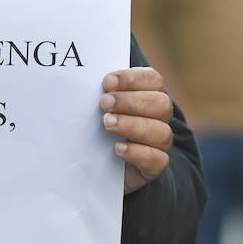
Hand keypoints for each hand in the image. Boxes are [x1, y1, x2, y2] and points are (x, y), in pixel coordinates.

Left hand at [99, 67, 174, 193]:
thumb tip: (81, 76)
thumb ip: (96, 92)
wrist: (94, 165)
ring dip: (133, 125)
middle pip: (161, 104)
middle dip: (131, 101)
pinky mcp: (153, 167)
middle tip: (104, 103)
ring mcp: (158, 144)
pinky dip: (138, 153)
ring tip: (107, 124)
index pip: (153, 80)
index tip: (107, 82)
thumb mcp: (94, 107)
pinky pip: (158, 160)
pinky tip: (118, 148)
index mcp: (148, 95)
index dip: (133, 78)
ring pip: (162, 132)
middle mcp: (159, 118)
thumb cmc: (95, 127)